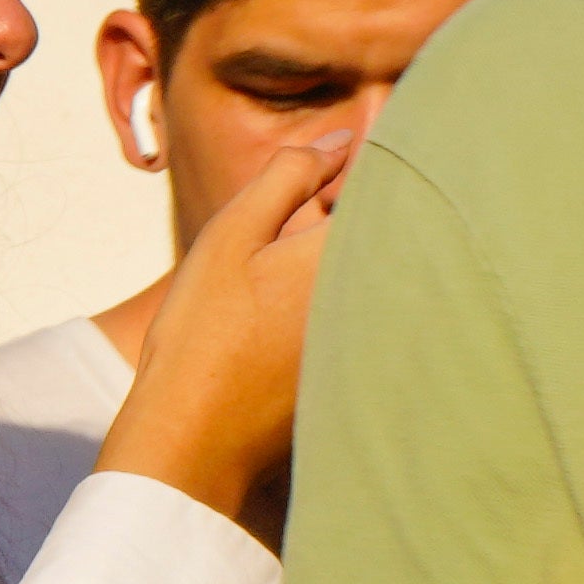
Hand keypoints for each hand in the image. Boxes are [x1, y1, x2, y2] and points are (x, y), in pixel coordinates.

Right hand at [92, 118, 350, 526]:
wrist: (192, 441)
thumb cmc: (203, 337)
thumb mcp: (231, 237)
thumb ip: (288, 176)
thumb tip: (337, 141)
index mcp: (351, 249)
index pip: (387, 187)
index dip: (355, 181)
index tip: (325, 188)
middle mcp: (382, 293)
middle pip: (391, 236)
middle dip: (356, 226)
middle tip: (288, 259)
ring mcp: (380, 340)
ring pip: (382, 282)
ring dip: (353, 275)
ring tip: (283, 302)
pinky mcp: (369, 377)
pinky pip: (373, 325)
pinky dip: (348, 320)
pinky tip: (290, 341)